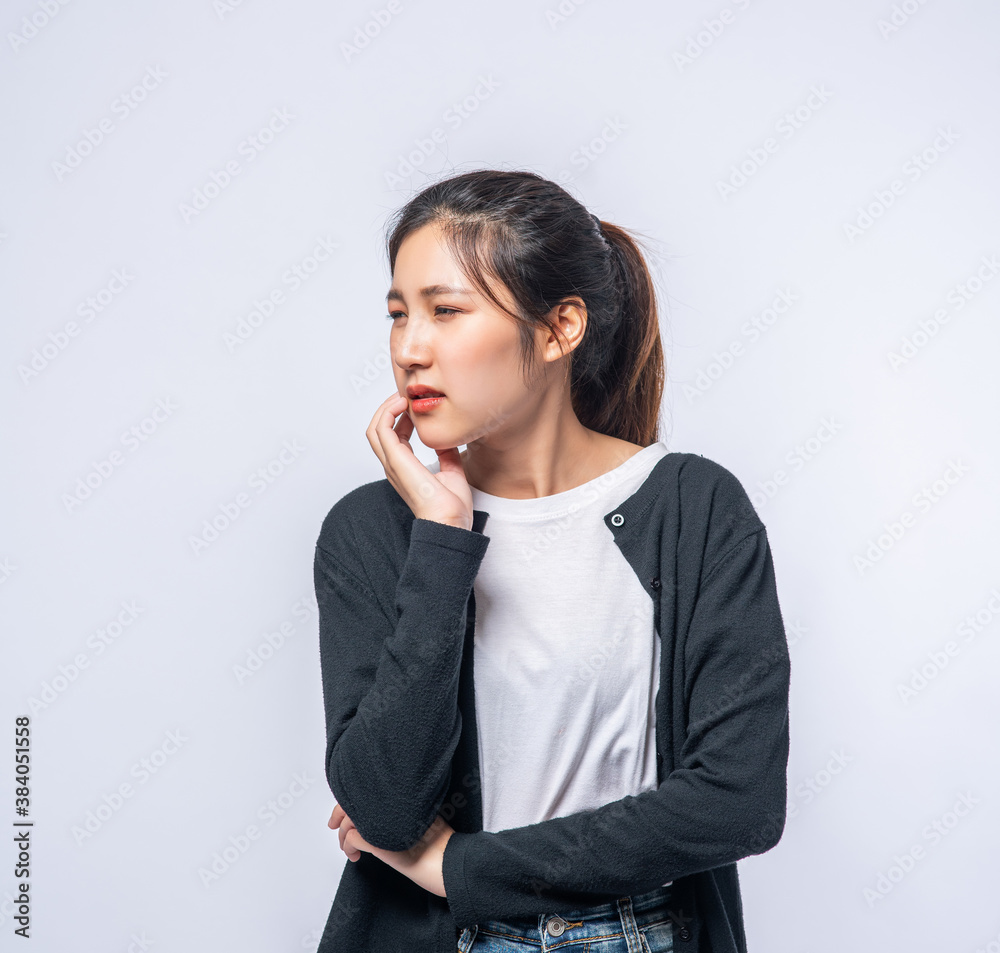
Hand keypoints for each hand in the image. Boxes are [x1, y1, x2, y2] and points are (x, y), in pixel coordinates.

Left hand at [328, 803, 453, 897]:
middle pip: (354, 801)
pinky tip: (355, 856)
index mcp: (400, 798)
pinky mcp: (376, 842)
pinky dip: (348, 847)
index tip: (342, 809)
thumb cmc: (439, 845)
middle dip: (339, 814)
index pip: (367, 789)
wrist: (448, 861)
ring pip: (348, 821)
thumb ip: (400, 810)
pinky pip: (351, 839)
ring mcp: (381, 822)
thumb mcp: (420, 819)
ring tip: (350, 848)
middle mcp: (388, 806)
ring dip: (343, 835)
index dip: (351, 797)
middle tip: (333, 824)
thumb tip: (379, 813)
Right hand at [366, 392, 472, 529]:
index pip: (395, 436)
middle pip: (379, 429)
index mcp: (405, 468)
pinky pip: (381, 430)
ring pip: (375, 428)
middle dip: (390, 408)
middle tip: (406, 395)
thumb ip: (446, 455)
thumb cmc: (451, 506)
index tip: (416, 406)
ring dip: (387, 408)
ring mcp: (392, 463)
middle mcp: (394, 465)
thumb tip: (447, 440)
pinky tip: (402, 405)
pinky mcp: (396, 460)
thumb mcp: (452, 472)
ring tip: (402, 396)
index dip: (402, 417)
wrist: (450, 521)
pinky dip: (387, 412)